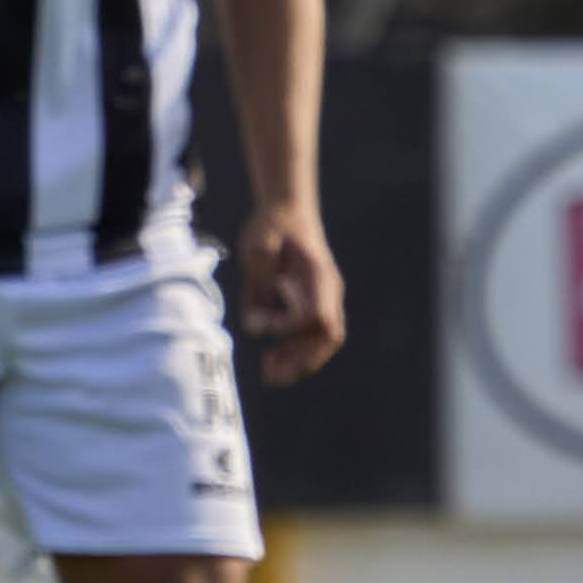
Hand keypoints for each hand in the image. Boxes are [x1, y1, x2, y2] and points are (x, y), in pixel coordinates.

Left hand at [234, 204, 345, 385]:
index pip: (316, 315)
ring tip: (269, 374)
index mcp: (317, 274)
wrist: (288, 209)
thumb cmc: (272, 225)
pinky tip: (272, 360)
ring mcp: (325, 297)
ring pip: (322, 341)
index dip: (288, 327)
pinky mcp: (315, 302)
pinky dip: (296, 351)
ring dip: (299, 361)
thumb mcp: (258, 246)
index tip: (257, 323)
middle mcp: (327, 289)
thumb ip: (258, 284)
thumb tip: (254, 327)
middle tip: (270, 373)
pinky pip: (312, 336)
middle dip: (302, 359)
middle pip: (328, 336)